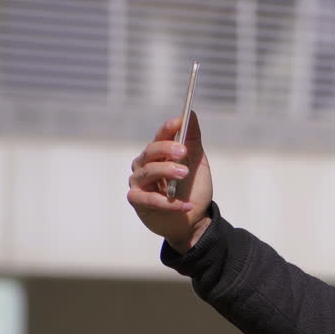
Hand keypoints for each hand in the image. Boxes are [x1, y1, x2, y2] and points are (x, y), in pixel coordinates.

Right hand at [127, 111, 212, 252]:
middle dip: (166, 149)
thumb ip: (193, 140)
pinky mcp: (137, 201)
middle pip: (150, 152)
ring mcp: (138, 183)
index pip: (159, 137)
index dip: (167, 128)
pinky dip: (168, 202)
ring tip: (185, 174)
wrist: (194, 220)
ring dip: (167, 171)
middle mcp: (144, 165)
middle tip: (183, 151)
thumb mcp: (197, 163)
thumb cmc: (193, 189)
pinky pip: (148, 199)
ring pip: (148, 172)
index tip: (179, 122)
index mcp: (158, 154)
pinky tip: (186, 205)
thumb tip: (190, 114)